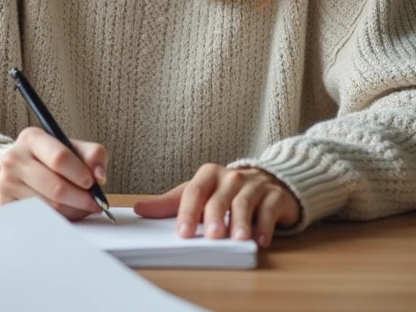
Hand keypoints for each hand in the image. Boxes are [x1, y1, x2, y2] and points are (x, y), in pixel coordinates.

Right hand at [0, 127, 107, 220]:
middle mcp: (14, 158)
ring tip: (79, 206)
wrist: (17, 170)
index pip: (60, 158)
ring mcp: (6, 183)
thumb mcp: (71, 147)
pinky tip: (64, 212)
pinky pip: (38, 219)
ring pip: (49, 207)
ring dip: (72, 211)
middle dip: (81, 199)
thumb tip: (100, 176)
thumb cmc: (48, 159)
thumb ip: (93, 155)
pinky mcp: (4, 205)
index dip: (81, 174)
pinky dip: (57, 220)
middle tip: (94, 203)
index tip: (93, 184)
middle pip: (55, 187)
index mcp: (32, 138)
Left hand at [133, 164, 299, 246]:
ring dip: (241, 222)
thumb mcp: (198, 194)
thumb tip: (139, 209)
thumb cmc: (225, 192)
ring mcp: (254, 185)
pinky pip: (269, 210)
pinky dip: (264, 226)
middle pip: (220, 197)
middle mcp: (231, 177)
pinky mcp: (275, 196)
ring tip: (238, 239)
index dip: (188, 212)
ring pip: (245, 203)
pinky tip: (260, 240)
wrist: (267, 182)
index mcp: (209, 175)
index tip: (183, 233)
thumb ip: (170, 204)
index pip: (195, 191)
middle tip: (212, 235)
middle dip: (215, 216)